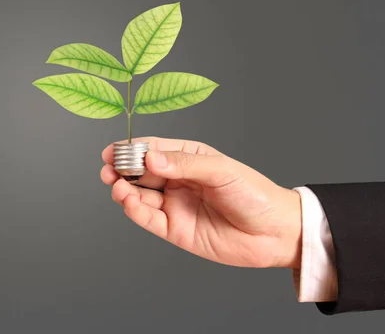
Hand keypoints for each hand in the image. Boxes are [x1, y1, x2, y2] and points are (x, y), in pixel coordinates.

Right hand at [101, 137, 301, 268]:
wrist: (274, 233)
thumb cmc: (254, 194)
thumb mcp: (220, 170)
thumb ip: (184, 164)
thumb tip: (150, 159)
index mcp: (189, 159)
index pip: (153, 150)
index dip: (132, 150)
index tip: (114, 151)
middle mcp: (178, 181)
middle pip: (141, 172)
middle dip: (122, 170)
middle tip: (109, 169)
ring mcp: (175, 205)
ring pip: (140, 195)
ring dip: (125, 190)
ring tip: (118, 187)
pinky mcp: (174, 229)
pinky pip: (148, 218)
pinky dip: (134, 210)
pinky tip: (129, 202)